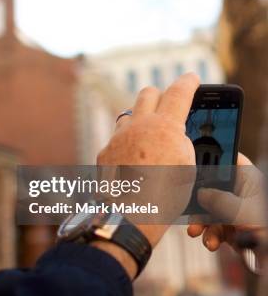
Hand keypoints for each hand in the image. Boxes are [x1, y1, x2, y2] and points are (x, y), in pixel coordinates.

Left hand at [97, 73, 198, 250]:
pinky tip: (132, 158)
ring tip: (149, 134)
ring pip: (129, 114)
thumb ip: (180, 141)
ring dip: (140, 119)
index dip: (188, 82)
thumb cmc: (164, 197)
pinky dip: (127, 143)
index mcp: (165, 127)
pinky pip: (117, 138)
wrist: (129, 217)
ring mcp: (118, 138)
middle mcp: (139, 126)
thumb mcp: (187, 167)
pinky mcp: (105, 151)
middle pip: (148, 93)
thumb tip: (172, 133)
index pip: (179, 92)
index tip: (191, 78)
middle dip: (160, 95)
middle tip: (168, 104)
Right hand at [187, 153, 266, 251]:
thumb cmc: (266, 227)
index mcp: (247, 177)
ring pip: (211, 211)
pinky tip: (211, 243)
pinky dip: (211, 236)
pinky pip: (216, 229)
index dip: (208, 161)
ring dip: (202, 224)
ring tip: (197, 231)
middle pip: (212, 188)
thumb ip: (216, 199)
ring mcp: (238, 211)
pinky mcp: (235, 229)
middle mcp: (241, 192)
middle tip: (189, 208)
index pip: (225, 160)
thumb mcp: (238, 209)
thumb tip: (200, 194)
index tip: (191, 167)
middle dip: (199, 202)